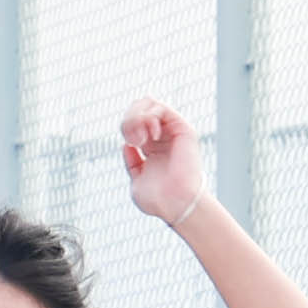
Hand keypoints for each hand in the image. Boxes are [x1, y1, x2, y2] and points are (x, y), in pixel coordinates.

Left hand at [120, 98, 205, 226]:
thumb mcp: (136, 181)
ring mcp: (172, 131)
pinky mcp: (182, 128)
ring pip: (149, 102)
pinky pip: (161, 108)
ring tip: (141, 137)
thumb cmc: (159, 201)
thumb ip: (131, 163)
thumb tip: (126, 145)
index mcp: (151, 147)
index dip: (126, 126)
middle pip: (139, 107)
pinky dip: (150, 116)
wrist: (176, 205)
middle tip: (134, 138)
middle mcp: (162, 137)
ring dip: (138, 117)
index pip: (134, 120)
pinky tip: (150, 135)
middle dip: (130, 118)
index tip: (131, 143)